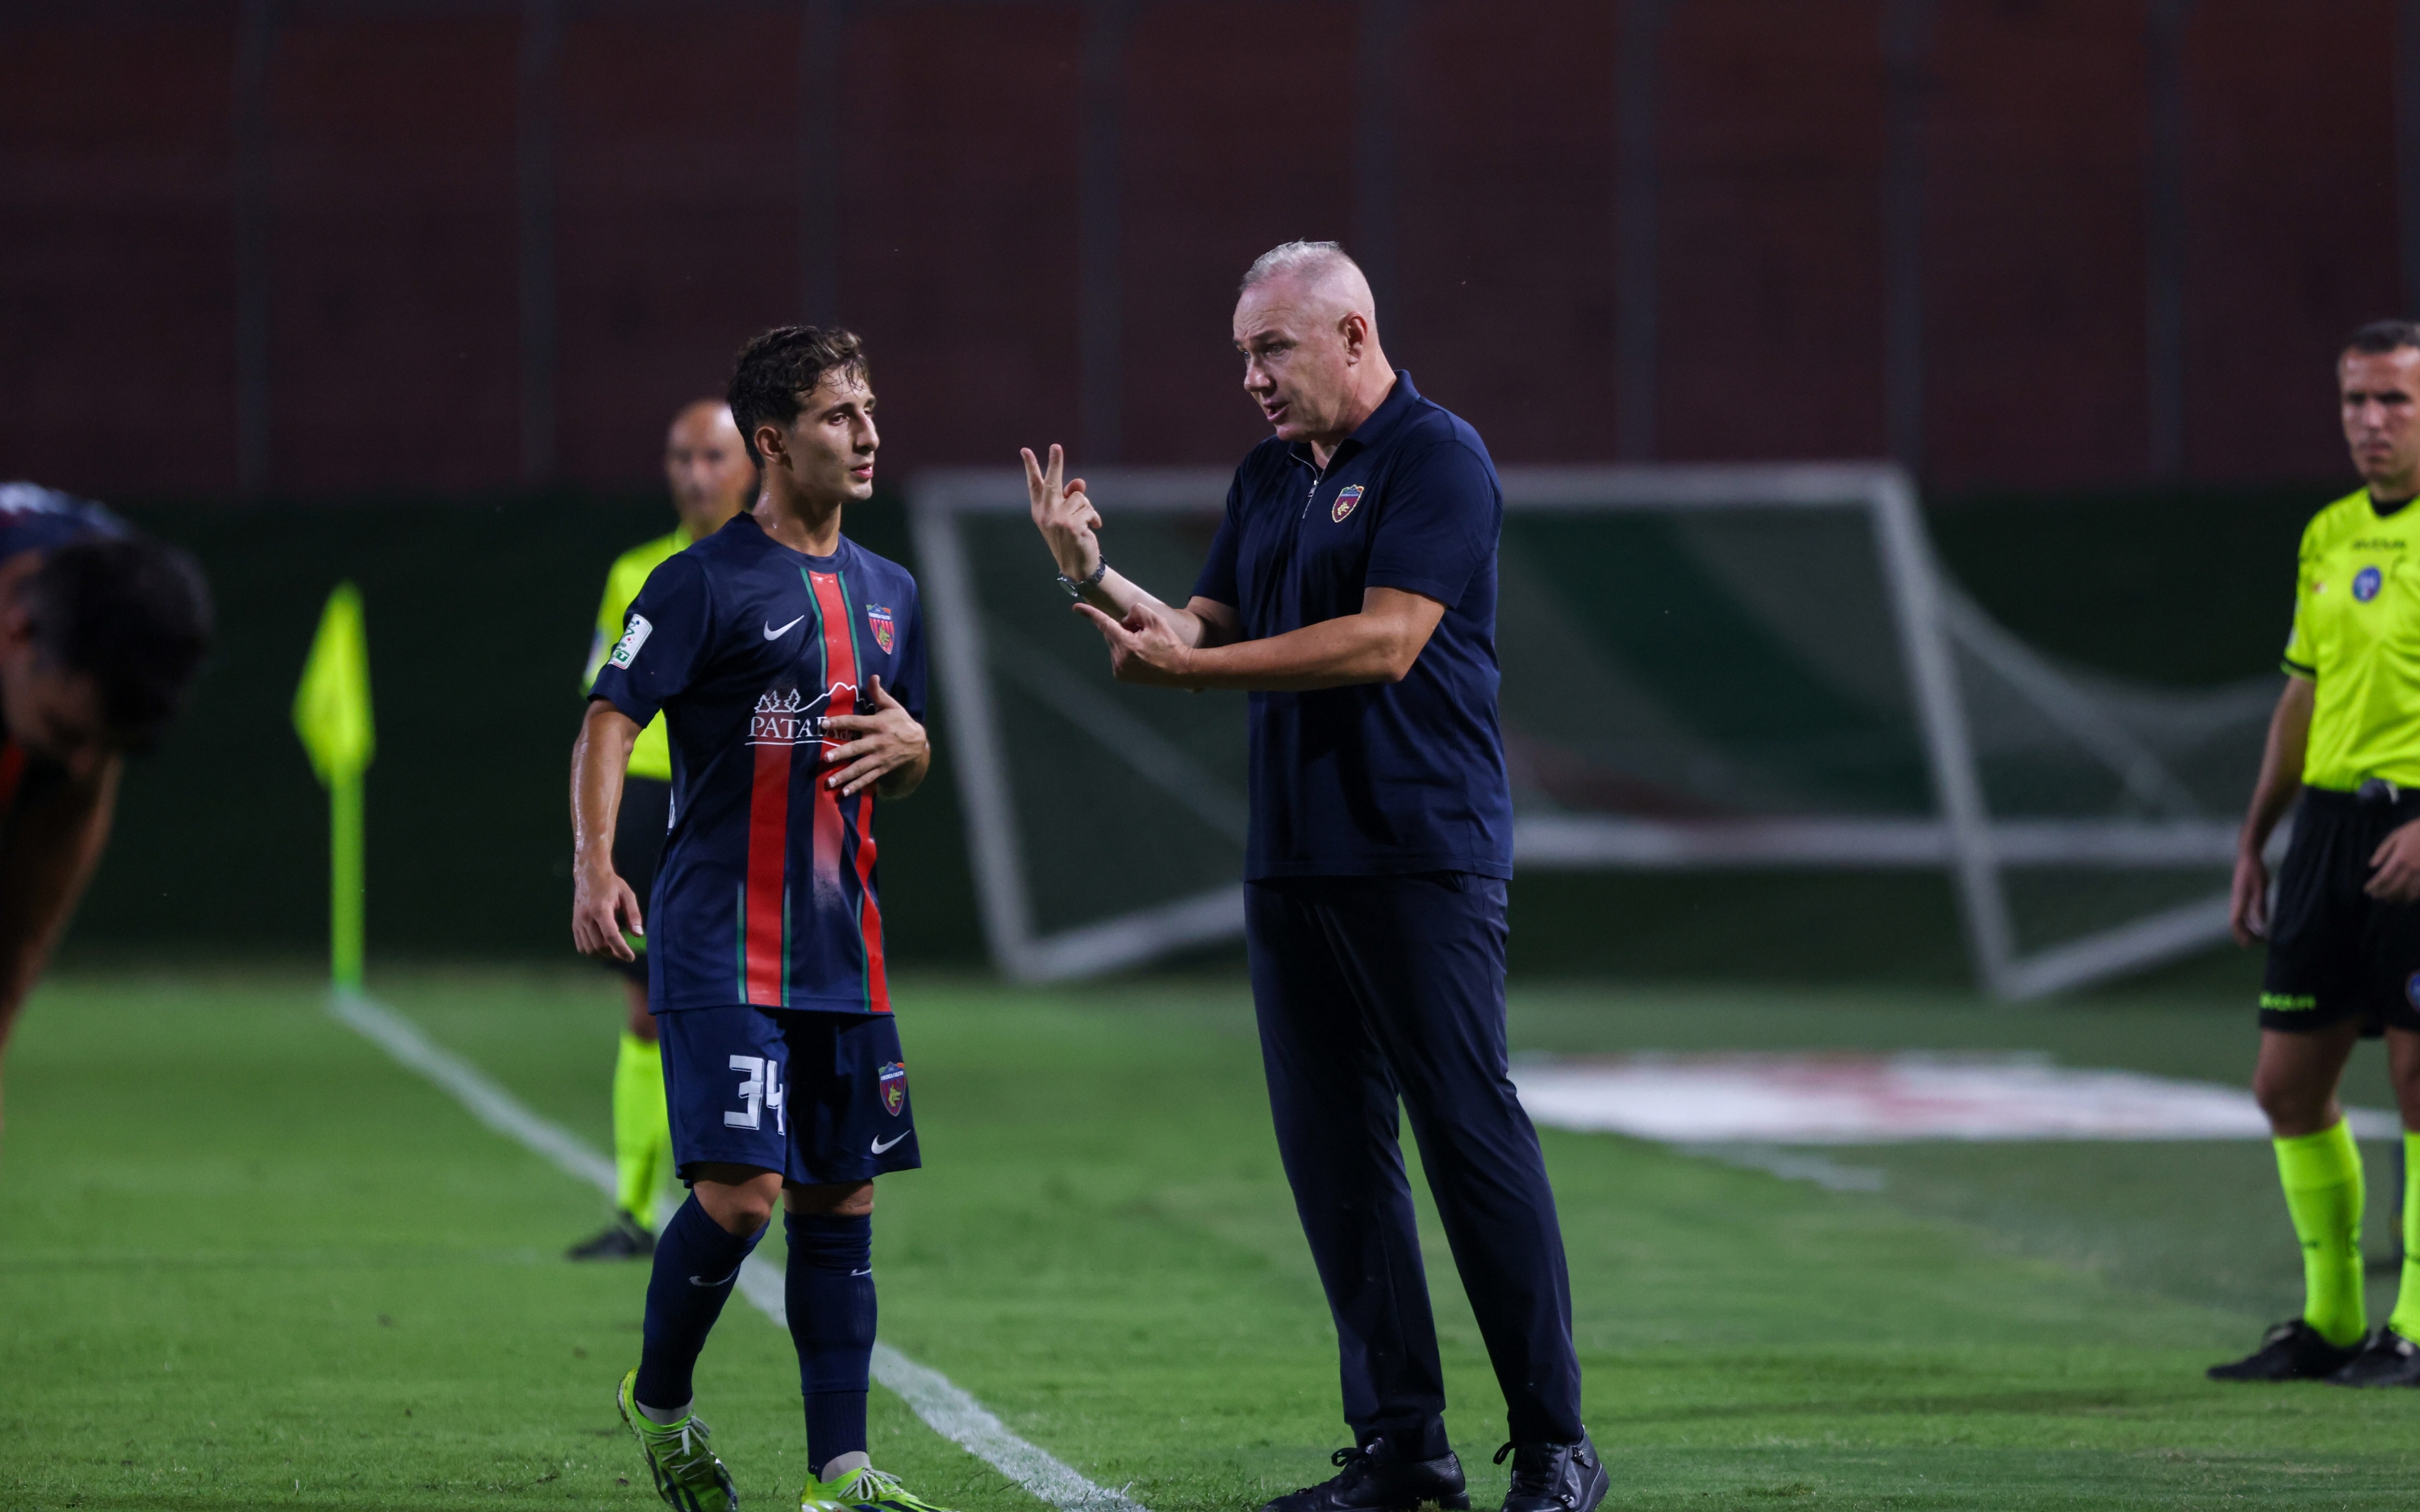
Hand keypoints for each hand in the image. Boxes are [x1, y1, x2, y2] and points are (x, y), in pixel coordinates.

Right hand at [573, 866, 642, 961]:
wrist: (589, 875)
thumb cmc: (611, 884)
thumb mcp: (627, 894)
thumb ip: (634, 914)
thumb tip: (638, 934)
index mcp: (600, 909)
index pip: (611, 936)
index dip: (621, 949)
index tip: (631, 957)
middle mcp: (586, 917)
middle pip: (599, 946)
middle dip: (614, 954)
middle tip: (625, 954)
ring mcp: (578, 922)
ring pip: (589, 949)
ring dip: (603, 955)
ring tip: (615, 952)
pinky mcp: (574, 925)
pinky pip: (581, 946)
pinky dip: (592, 952)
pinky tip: (602, 948)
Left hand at [819, 675, 928, 796]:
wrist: (918, 743)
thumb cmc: (901, 721)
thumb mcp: (892, 706)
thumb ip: (879, 694)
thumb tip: (872, 676)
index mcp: (877, 724)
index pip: (855, 722)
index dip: (840, 722)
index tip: (823, 724)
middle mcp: (877, 742)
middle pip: (856, 748)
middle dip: (842, 753)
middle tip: (826, 758)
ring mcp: (880, 758)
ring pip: (860, 767)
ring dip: (845, 775)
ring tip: (830, 782)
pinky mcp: (882, 769)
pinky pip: (868, 779)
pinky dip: (856, 786)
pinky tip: (844, 793)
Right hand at [1023, 443, 1102, 580]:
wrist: (1078, 567)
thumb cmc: (1072, 540)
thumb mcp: (1067, 517)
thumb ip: (1070, 498)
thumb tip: (1079, 482)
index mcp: (1040, 511)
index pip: (1035, 485)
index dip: (1031, 467)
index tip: (1025, 450)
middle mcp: (1045, 514)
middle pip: (1052, 482)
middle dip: (1055, 462)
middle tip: (1056, 446)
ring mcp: (1057, 519)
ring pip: (1079, 497)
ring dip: (1087, 508)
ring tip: (1086, 524)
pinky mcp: (1071, 525)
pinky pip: (1089, 509)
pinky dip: (1094, 518)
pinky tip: (1092, 529)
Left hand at [1076, 598, 1196, 687]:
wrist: (1180, 670)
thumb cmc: (1169, 645)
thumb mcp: (1156, 620)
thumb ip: (1136, 611)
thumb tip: (1123, 620)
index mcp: (1127, 644)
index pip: (1104, 624)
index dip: (1090, 614)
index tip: (1076, 608)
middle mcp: (1119, 658)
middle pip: (1111, 633)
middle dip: (1123, 629)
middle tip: (1142, 634)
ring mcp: (1119, 669)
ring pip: (1114, 644)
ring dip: (1124, 641)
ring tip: (1144, 648)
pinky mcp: (1120, 676)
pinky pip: (1116, 656)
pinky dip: (1124, 652)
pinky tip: (1141, 657)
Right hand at [2229, 850, 2269, 944]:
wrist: (2248, 856)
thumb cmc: (2255, 870)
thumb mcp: (2261, 888)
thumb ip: (2260, 905)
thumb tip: (2261, 924)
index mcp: (2239, 900)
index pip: (2236, 922)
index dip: (2242, 933)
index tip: (2251, 943)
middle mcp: (2235, 901)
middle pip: (2236, 923)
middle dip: (2244, 935)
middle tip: (2256, 945)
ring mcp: (2237, 899)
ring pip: (2238, 919)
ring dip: (2246, 930)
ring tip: (2259, 938)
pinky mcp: (2241, 897)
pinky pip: (2242, 913)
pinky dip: (2248, 922)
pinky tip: (2258, 925)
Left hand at [2368, 817, 2419, 901]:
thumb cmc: (2415, 831)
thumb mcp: (2396, 836)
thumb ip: (2383, 851)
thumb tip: (2372, 865)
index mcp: (2400, 858)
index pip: (2383, 877)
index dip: (2374, 886)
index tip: (2367, 890)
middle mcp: (2411, 868)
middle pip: (2394, 887)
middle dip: (2383, 893)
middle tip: (2375, 897)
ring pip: (2408, 892)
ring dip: (2396, 897)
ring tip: (2388, 900)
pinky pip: (2419, 891)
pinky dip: (2411, 897)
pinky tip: (2405, 899)